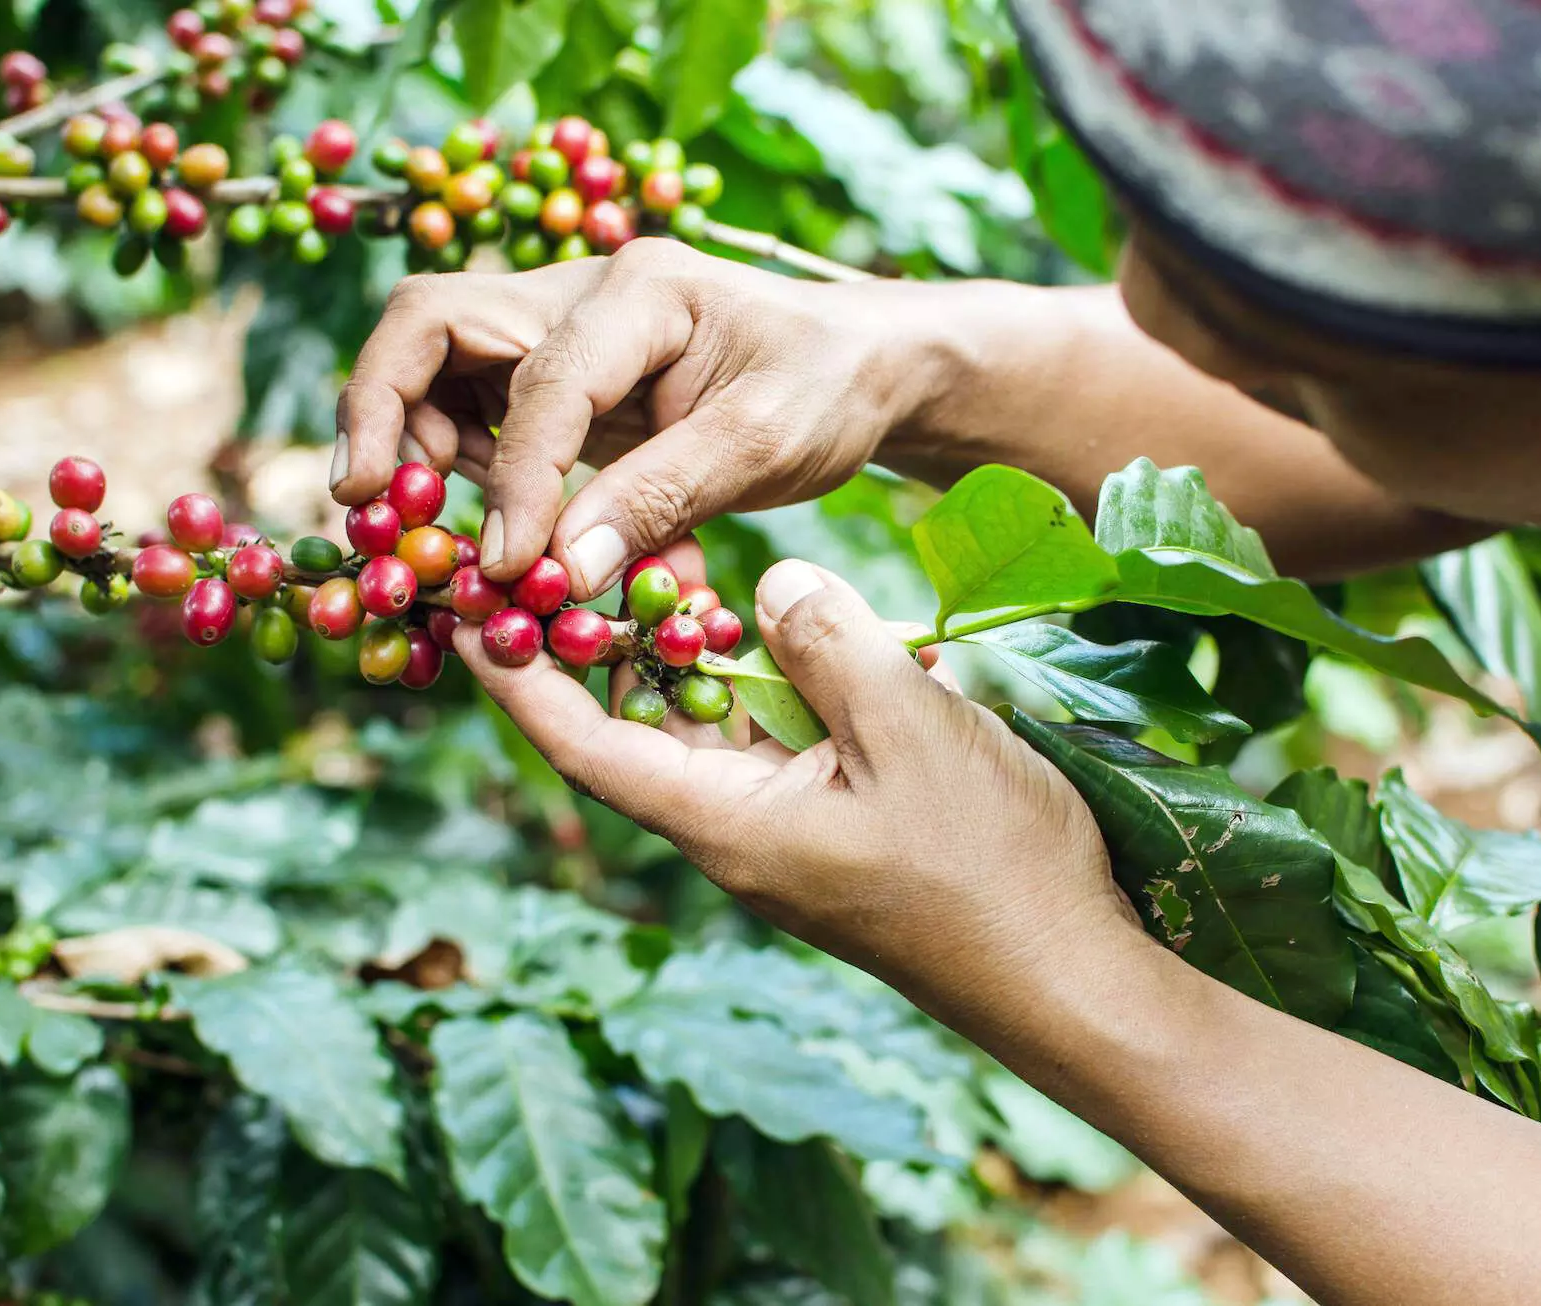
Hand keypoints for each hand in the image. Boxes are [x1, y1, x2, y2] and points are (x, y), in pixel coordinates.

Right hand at [333, 239, 941, 592]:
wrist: (863, 367)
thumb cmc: (827, 389)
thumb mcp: (763, 446)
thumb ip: (659, 502)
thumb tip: (557, 573)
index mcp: (639, 291)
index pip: (540, 380)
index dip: (516, 479)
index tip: (510, 567)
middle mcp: (579, 294)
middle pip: (430, 324)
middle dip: (382, 411)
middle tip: (367, 507)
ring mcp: (560, 333)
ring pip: (436, 368)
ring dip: (415, 447)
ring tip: (425, 532)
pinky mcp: (560, 381)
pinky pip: (477, 415)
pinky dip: (466, 473)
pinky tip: (493, 533)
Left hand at [452, 555, 1146, 1030]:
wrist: (1070, 974)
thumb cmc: (991, 866)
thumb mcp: (910, 730)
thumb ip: (828, 644)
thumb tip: (768, 584)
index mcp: (726, 825)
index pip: (586, 747)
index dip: (520, 681)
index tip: (470, 612)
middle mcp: (736, 835)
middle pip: (635, 732)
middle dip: (600, 646)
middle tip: (574, 554)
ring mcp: (785, 837)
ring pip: (707, 734)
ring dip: (685, 659)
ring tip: (666, 569)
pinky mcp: (833, 831)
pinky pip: (768, 747)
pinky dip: (757, 686)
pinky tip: (776, 632)